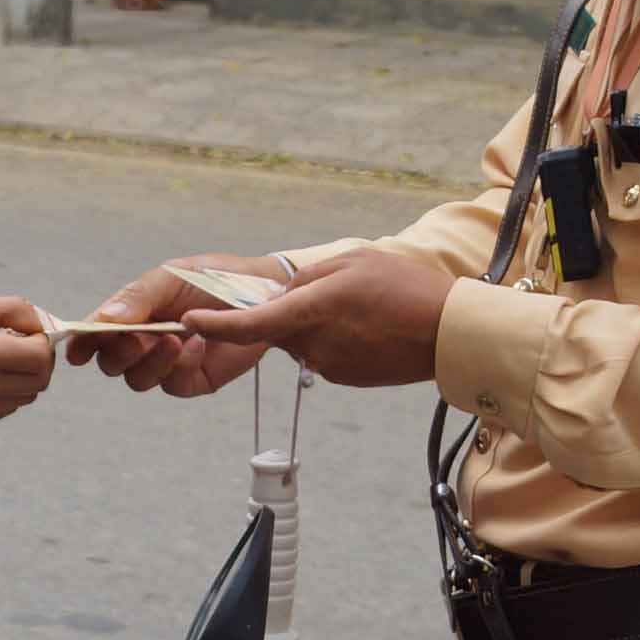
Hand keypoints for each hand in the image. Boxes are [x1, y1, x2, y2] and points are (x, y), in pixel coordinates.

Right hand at [0, 294, 55, 428]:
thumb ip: (13, 309)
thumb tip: (43, 323)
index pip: (39, 357)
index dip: (43, 342)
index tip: (31, 333)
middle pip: (39, 380)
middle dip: (39, 360)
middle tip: (25, 345)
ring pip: (27, 395)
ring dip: (24, 376)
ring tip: (2, 359)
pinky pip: (8, 406)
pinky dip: (7, 391)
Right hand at [65, 254, 281, 396]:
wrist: (268, 295)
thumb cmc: (217, 278)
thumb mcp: (173, 276)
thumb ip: (138, 296)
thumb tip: (104, 318)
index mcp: (133, 312)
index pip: (97, 333)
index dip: (82, 343)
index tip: (77, 350)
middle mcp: (144, 340)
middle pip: (111, 363)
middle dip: (118, 354)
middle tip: (137, 338)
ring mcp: (167, 363)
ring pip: (137, 380)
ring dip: (151, 362)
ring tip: (176, 339)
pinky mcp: (193, 379)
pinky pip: (173, 385)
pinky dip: (181, 367)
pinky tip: (198, 346)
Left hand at [183, 250, 455, 389]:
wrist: (451, 334)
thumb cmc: (407, 289)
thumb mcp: (353, 262)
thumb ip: (308, 279)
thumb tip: (280, 295)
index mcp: (312, 311)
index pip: (250, 324)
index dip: (215, 325)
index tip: (187, 321)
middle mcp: (313, 344)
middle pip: (277, 326)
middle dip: (287, 308)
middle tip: (333, 289)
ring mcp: (328, 364)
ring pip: (301, 338)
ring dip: (315, 321)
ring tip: (362, 307)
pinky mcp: (343, 376)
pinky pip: (323, 352)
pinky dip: (335, 337)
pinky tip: (368, 326)